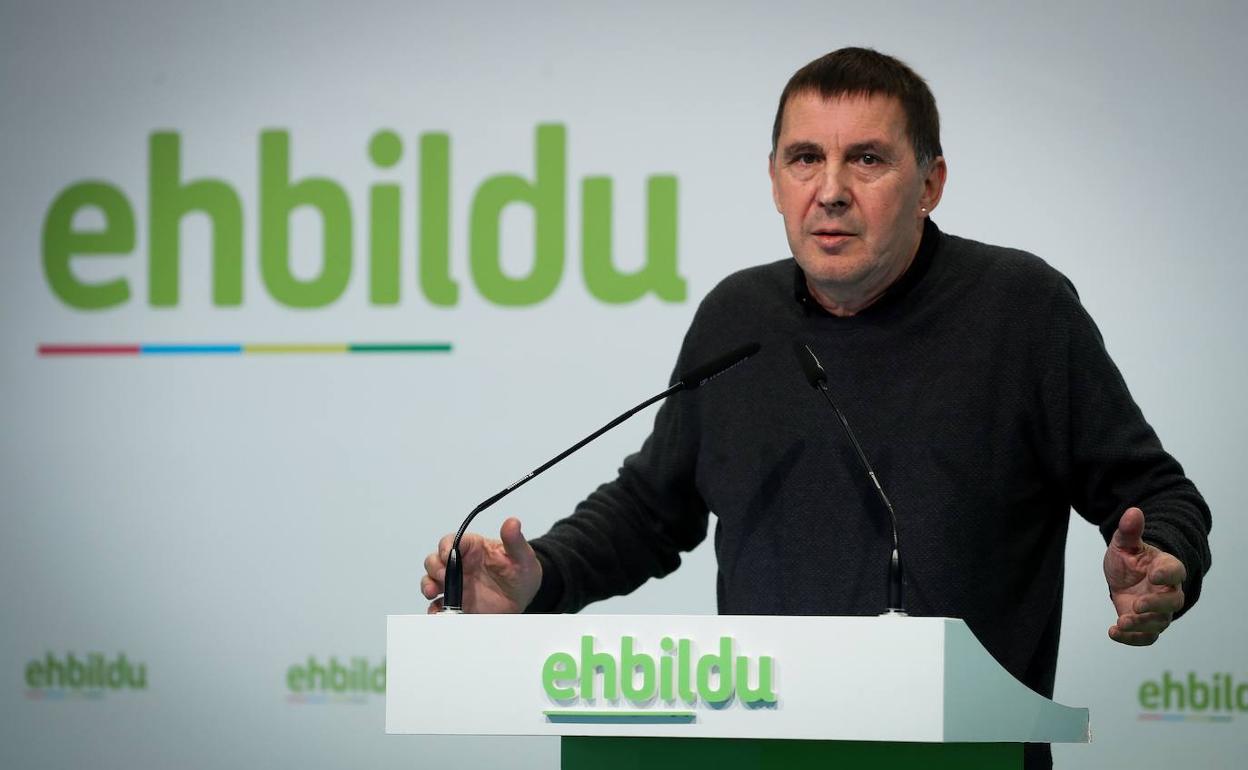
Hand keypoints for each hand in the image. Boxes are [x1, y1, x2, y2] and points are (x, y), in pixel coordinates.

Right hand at [420, 517, 541, 613]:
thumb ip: (514, 541)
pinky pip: (439, 606)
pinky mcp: (457, 603)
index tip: (447, 555)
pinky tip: (439, 613)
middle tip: (442, 577)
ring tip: (433, 593)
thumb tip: (512, 522)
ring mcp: (457, 585)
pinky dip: (435, 610)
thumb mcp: (522, 556)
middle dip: (434, 568)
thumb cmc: (521, 572)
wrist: (524, 598)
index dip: (445, 547)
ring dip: (428, 586)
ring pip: (431, 581)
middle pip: (435, 560)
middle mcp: (460, 565)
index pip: (452, 542)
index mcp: (472, 548)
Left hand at [1103, 507, 1186, 645]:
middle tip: (1136, 605)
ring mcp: (1157, 610)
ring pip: (1160, 622)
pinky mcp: (1145, 624)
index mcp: (1166, 568)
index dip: (1167, 573)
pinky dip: (1132, 639)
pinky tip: (1113, 632)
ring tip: (1121, 623)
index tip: (1154, 575)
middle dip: (1156, 605)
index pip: (1175, 570)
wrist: (1124, 577)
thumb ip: (1130, 531)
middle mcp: (1167, 591)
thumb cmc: (1129, 559)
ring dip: (1142, 625)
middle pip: (1174, 602)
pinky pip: (1147, 637)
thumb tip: (1133, 511)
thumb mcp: (1124, 543)